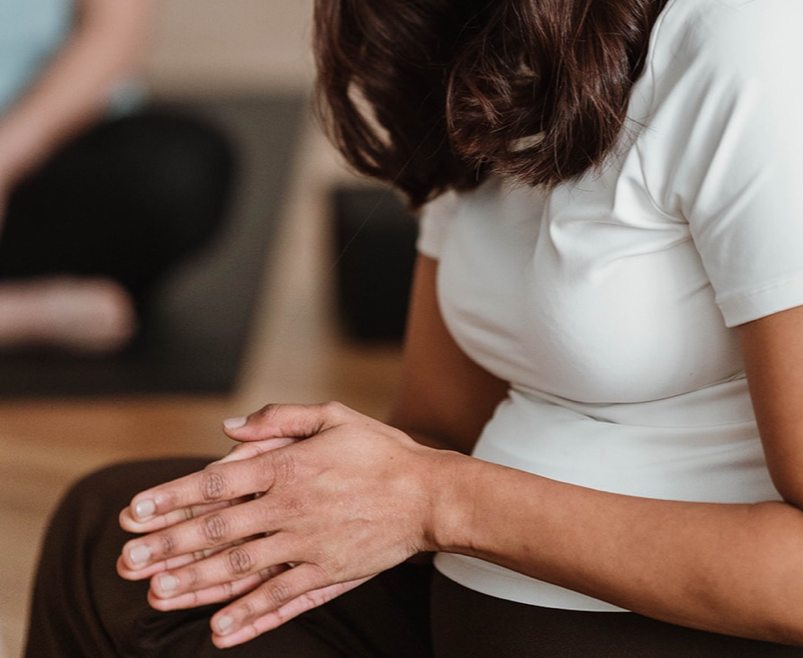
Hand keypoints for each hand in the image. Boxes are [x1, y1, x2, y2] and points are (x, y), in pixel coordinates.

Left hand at [117, 402, 454, 647]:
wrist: (430, 494)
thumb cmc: (379, 450)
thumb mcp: (333, 416)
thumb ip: (278, 420)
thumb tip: (227, 427)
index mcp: (289, 465)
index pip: (217, 481)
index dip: (172, 497)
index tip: (134, 511)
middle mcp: (291, 508)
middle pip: (218, 531)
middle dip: (168, 547)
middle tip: (127, 563)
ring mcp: (308, 546)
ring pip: (241, 570)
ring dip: (196, 585)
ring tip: (157, 596)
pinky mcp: (327, 575)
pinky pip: (281, 600)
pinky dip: (249, 618)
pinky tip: (219, 632)